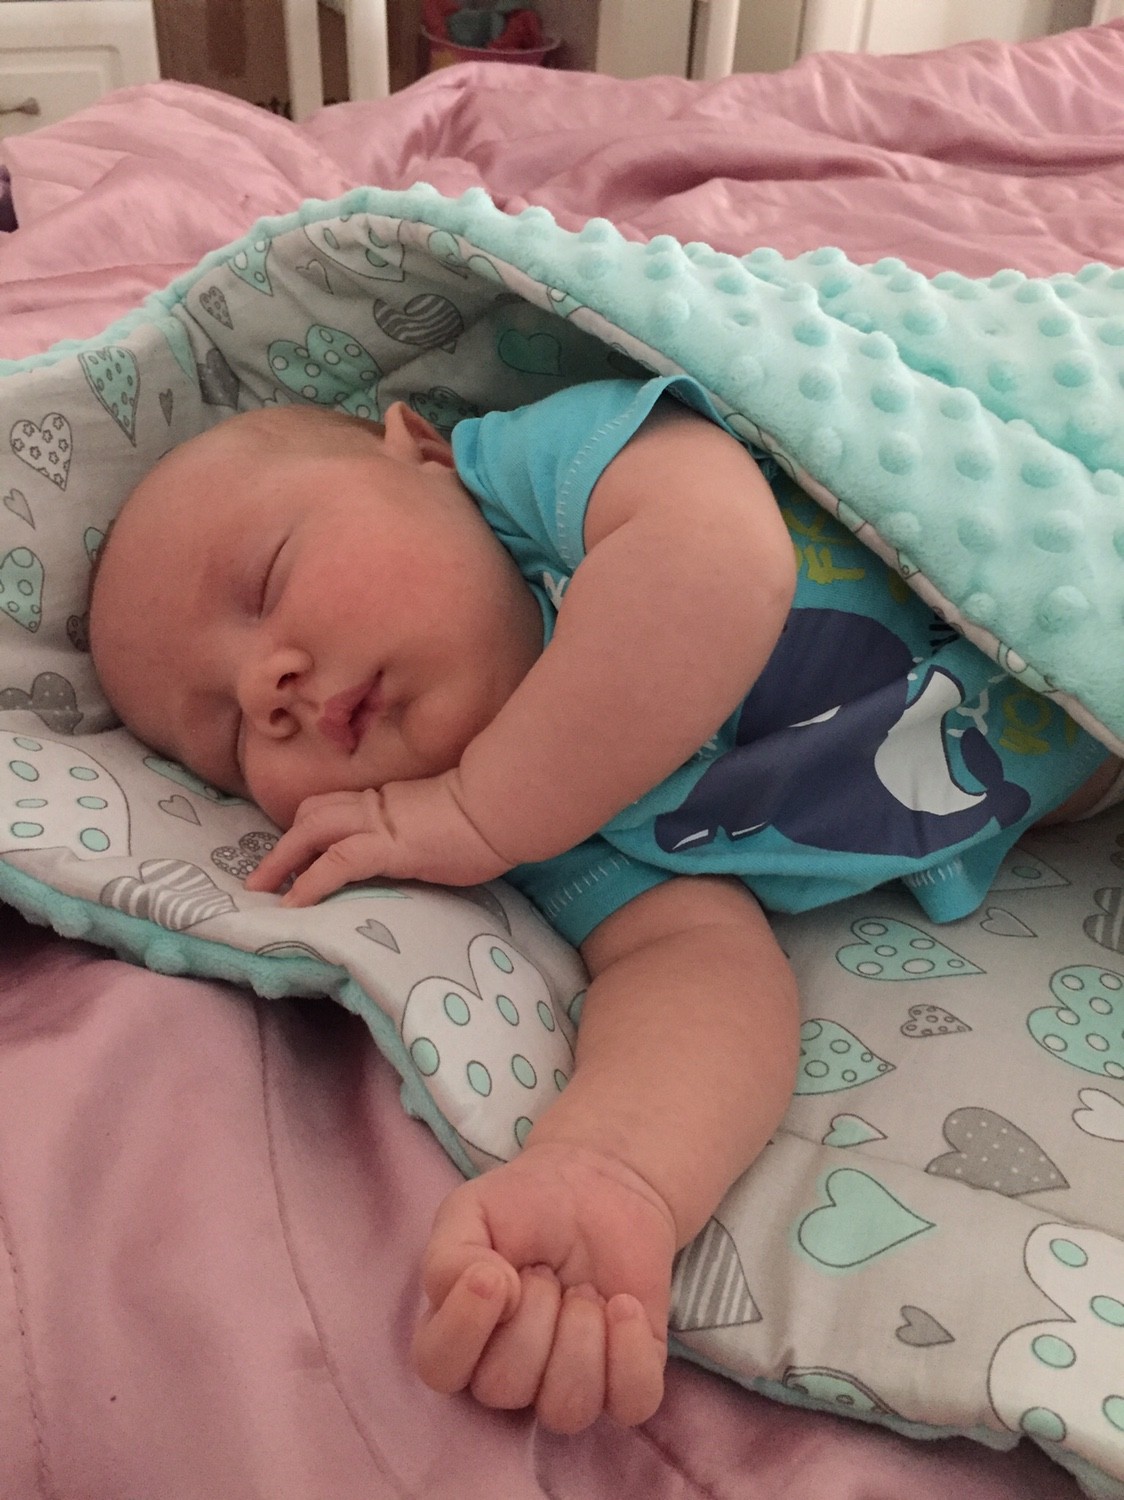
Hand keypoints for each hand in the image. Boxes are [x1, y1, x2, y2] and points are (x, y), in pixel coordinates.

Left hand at [244, 774, 511, 904]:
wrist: (502, 807)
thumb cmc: (489, 820)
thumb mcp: (448, 825)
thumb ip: (427, 834)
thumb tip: (427, 854)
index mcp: (390, 802)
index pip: (338, 807)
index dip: (311, 826)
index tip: (295, 851)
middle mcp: (375, 807)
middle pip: (313, 815)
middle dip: (283, 845)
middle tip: (260, 877)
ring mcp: (378, 825)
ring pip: (311, 831)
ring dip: (281, 860)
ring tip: (260, 891)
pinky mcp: (386, 846)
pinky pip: (335, 863)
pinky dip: (308, 882)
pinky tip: (292, 904)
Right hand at [411, 1142, 675, 1432]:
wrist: (601, 1184)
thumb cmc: (526, 1203)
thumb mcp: (469, 1211)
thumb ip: (448, 1258)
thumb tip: (484, 1293)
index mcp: (458, 1334)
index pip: (439, 1369)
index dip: (465, 1326)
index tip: (495, 1273)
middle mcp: (505, 1372)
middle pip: (503, 1387)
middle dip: (533, 1313)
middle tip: (547, 1269)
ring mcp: (566, 1383)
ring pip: (564, 1408)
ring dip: (579, 1335)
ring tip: (584, 1289)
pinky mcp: (626, 1382)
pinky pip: (631, 1402)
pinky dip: (629, 1353)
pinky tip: (622, 1305)